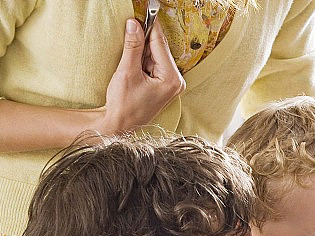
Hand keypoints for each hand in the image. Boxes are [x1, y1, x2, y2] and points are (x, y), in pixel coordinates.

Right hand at [99, 18, 184, 134]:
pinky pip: (153, 65)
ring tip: (129, 59)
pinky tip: (132, 64)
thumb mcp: (127, 72)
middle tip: (131, 25)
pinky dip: (142, 60)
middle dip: (144, 39)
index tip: (146, 10)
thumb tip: (134, 24)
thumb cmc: (124, 104)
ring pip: (155, 56)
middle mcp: (176, 81)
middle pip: (159, 50)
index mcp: (172, 79)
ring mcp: (170, 84)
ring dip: (141, 51)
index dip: (150, 26)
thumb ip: (132, 47)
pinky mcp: (163, 86)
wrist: (119, 125)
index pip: (160, 45)